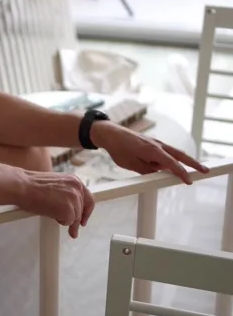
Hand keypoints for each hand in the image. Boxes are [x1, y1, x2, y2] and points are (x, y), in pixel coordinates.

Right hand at [19, 171, 94, 238]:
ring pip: (75, 217)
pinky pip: (68, 222)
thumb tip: (69, 207)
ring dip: (65, 220)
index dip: (86, 211)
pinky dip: (60, 222)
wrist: (23, 187)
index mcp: (74, 180)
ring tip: (52, 215)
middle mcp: (77, 188)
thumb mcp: (55, 185)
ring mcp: (74, 199)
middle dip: (78, 221)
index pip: (87, 198)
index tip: (83, 219)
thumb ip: (66, 193)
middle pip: (83, 209)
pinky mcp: (69, 210)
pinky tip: (50, 214)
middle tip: (74, 230)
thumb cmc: (32, 186)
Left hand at [92, 121, 208, 183]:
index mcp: (153, 150)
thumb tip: (161, 174)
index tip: (189, 181)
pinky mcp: (153, 143)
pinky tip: (174, 166)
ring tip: (196, 169)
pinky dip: (174, 158)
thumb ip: (148, 170)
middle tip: (205, 171)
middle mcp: (158, 145)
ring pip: (175, 152)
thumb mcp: (132, 165)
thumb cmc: (119, 149)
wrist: (110, 134)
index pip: (172, 164)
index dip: (182, 173)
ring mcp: (156, 143)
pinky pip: (167, 152)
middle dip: (194, 163)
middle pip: (180, 155)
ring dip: (186, 160)